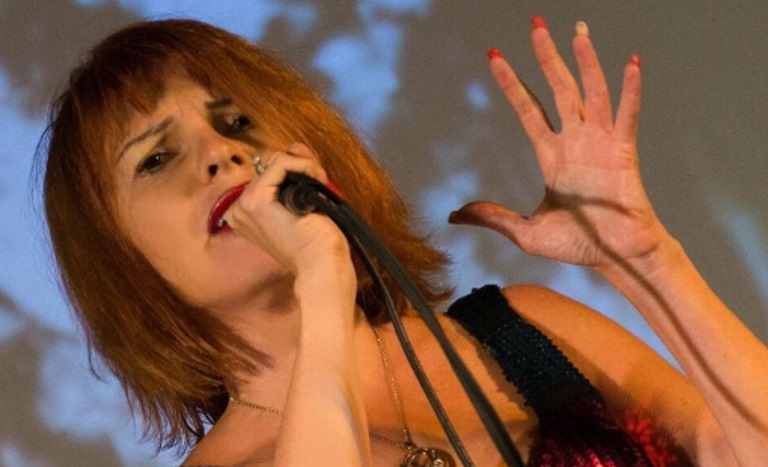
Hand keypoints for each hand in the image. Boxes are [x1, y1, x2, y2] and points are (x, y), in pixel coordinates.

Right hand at [223, 143, 352, 276]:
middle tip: (320, 187)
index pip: (269, 173)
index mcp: (247, 214)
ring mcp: (244, 205)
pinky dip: (306, 166)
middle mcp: (239, 210)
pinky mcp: (256, 199)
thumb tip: (294, 146)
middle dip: (301, 168)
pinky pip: (282, 162)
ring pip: (278, 161)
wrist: (322, 265)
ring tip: (320, 189)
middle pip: (272, 164)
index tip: (316, 182)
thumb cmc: (317, 244)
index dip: (297, 170)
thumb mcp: (305, 201)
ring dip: (305, 168)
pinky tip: (318, 183)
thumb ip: (297, 172)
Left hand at [450, 18, 668, 270]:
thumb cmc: (578, 244)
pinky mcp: (623, 152)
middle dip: (546, 57)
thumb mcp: (524, 231)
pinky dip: (631, 90)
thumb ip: (492, 216)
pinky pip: (627, 115)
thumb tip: (453, 215)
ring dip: (586, 62)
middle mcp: (574, 141)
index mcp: (551, 155)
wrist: (616, 258)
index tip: (495, 58)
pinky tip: (631, 63)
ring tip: (577, 32)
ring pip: (591, 92)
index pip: (527, 109)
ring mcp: (599, 143)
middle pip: (558, 88)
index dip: (512, 83)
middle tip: (536, 25)